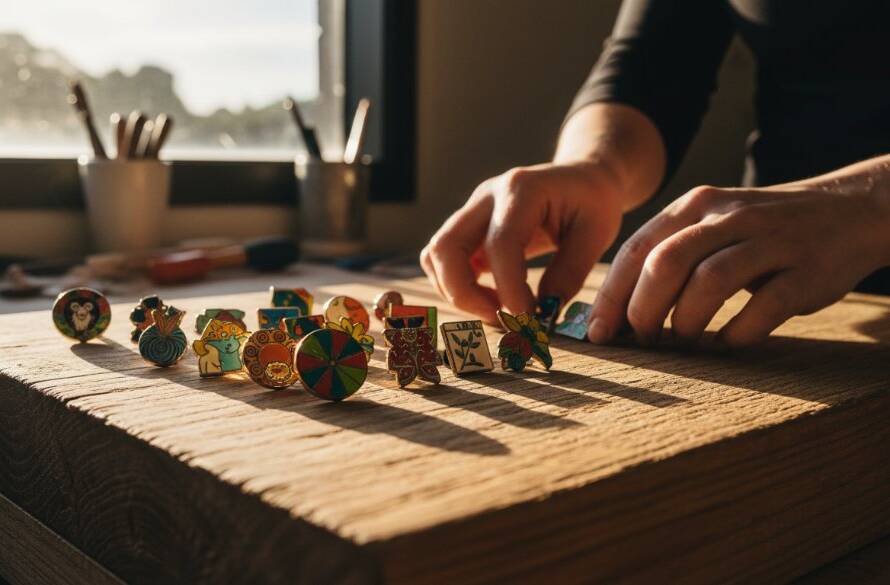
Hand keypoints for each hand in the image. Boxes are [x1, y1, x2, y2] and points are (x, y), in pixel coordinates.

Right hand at [421, 161, 623, 322]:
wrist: (581, 178)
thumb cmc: (592, 202)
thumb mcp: (597, 233)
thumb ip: (570, 272)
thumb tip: (543, 312)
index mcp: (521, 190)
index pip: (500, 244)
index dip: (508, 288)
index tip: (528, 319)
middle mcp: (486, 196)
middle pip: (446, 247)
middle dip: (465, 294)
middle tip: (502, 319)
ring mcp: (471, 211)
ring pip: (435, 255)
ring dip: (457, 292)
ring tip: (498, 311)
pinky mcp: (467, 228)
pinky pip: (442, 260)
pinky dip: (456, 286)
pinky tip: (491, 299)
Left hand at [588, 183, 889, 347]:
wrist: (848, 212)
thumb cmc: (758, 233)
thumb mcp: (709, 227)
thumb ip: (666, 257)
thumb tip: (612, 313)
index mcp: (695, 206)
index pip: (636, 250)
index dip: (611, 296)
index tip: (597, 334)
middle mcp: (729, 217)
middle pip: (665, 264)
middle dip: (642, 310)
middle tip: (642, 340)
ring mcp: (770, 241)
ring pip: (709, 282)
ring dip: (686, 323)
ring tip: (682, 342)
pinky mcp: (806, 271)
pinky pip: (761, 309)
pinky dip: (735, 335)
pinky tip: (725, 344)